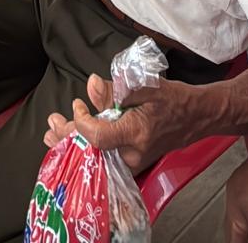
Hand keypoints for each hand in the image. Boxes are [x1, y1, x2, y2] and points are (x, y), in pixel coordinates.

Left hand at [44, 75, 195, 174]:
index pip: (99, 136)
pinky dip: (87, 146)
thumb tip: (91, 85)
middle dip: (67, 136)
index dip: (82, 122)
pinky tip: (70, 141)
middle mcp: (132, 154)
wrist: (196, 118)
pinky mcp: (132, 162)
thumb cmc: (174, 99)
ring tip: (52, 132)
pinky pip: (104, 156)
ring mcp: (132, 162)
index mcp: (136, 133)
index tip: (79, 104)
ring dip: (73, 142)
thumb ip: (116, 88)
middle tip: (51, 123)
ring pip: (95, 154)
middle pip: (91, 150)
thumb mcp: (147, 86)